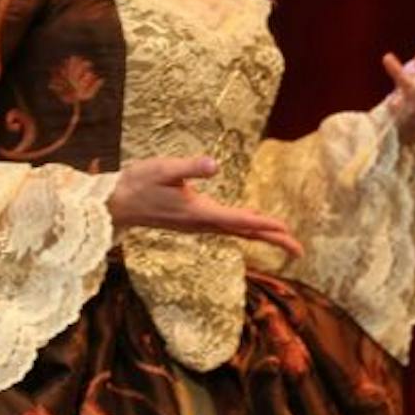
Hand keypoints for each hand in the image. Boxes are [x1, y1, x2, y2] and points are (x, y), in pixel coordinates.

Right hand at [108, 155, 303, 259]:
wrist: (115, 203)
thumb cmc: (138, 183)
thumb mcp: (163, 169)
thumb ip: (189, 168)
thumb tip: (213, 165)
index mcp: (199, 212)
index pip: (238, 220)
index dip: (263, 224)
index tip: (286, 230)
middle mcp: (202, 223)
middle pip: (244, 232)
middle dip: (272, 239)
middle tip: (300, 250)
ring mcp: (198, 224)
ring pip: (237, 233)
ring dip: (262, 236)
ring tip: (286, 241)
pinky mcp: (193, 221)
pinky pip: (227, 229)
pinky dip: (246, 229)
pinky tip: (253, 227)